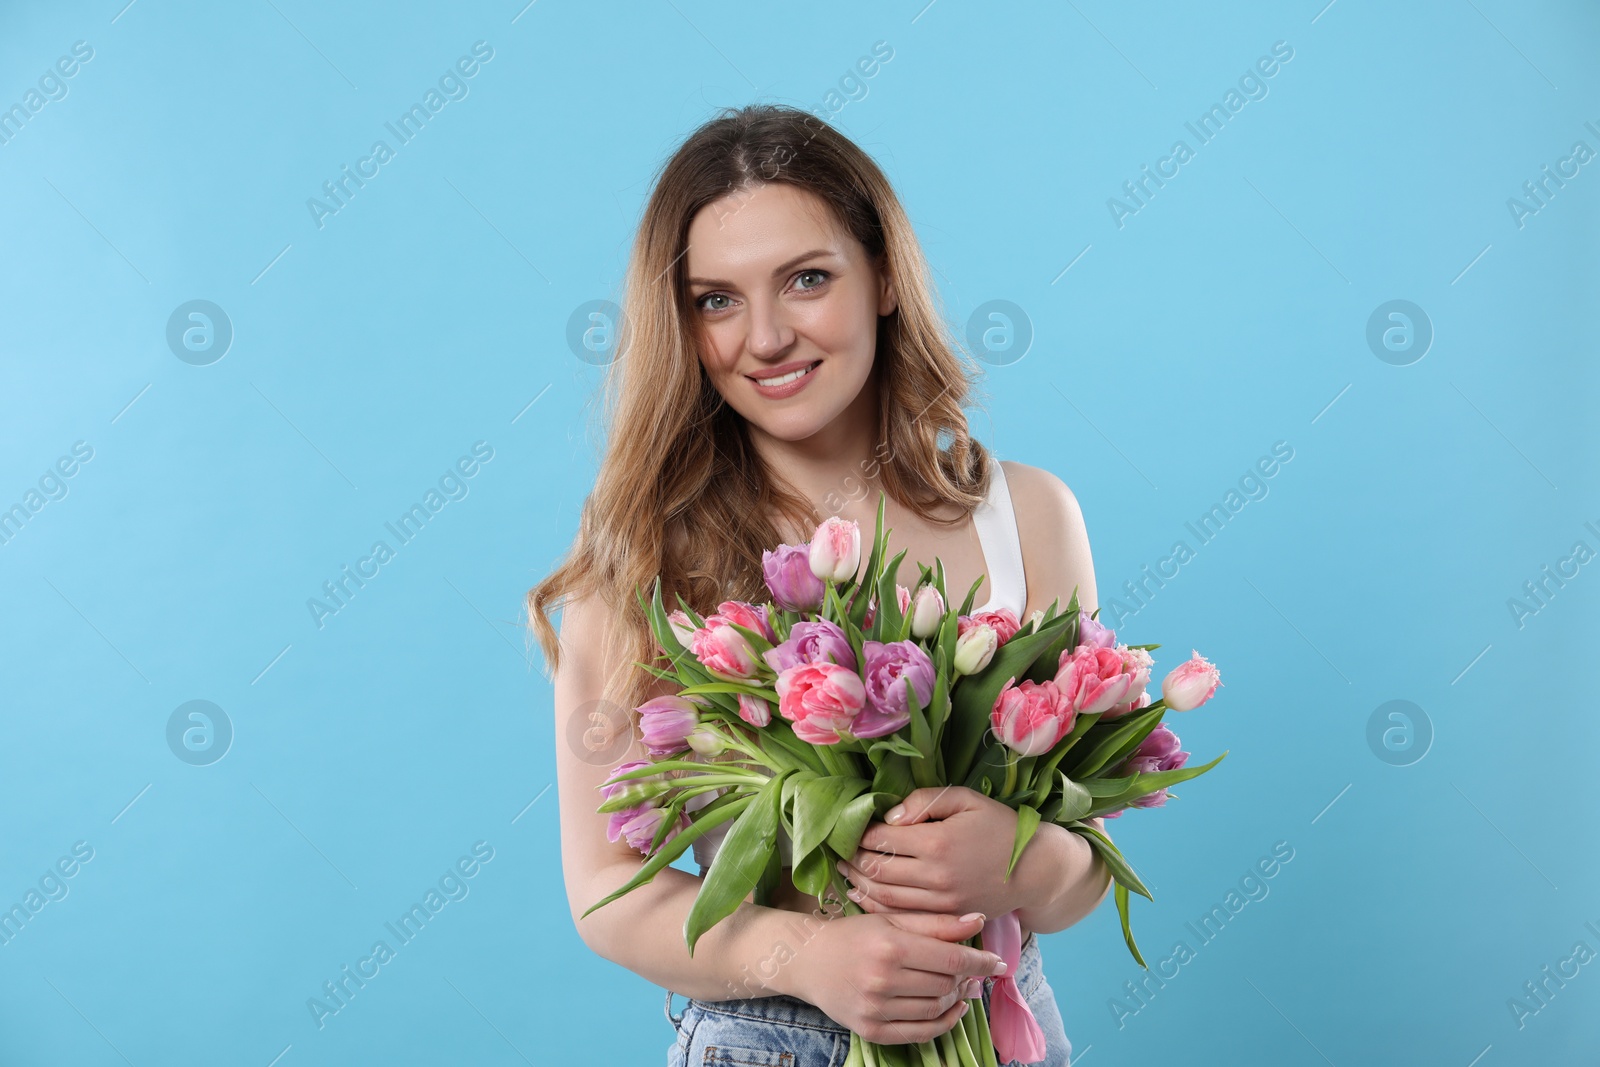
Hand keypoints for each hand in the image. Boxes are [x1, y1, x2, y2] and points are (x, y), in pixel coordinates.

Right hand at [783, 910, 1005, 1043]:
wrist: (809, 960)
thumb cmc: (854, 934)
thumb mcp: (892, 920)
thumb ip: (936, 924)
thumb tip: (978, 920)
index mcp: (890, 948)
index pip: (950, 960)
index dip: (980, 962)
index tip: (998, 961)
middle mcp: (882, 981)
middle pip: (945, 986)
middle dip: (968, 979)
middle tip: (975, 971)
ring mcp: (875, 1009)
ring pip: (936, 1009)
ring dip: (957, 999)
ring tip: (962, 986)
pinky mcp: (870, 1031)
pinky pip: (919, 1034)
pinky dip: (943, 1024)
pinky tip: (953, 1009)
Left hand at [836, 786, 1052, 920]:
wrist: (1034, 870)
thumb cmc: (999, 827)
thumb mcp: (966, 799)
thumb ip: (925, 801)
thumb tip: (889, 816)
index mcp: (938, 842)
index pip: (883, 838)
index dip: (861, 833)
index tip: (852, 828)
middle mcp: (936, 876)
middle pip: (878, 870)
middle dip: (853, 859)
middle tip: (840, 851)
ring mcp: (941, 903)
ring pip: (885, 897)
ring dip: (860, 884)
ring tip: (845, 872)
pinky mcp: (946, 919)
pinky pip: (902, 917)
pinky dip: (878, 907)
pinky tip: (864, 896)